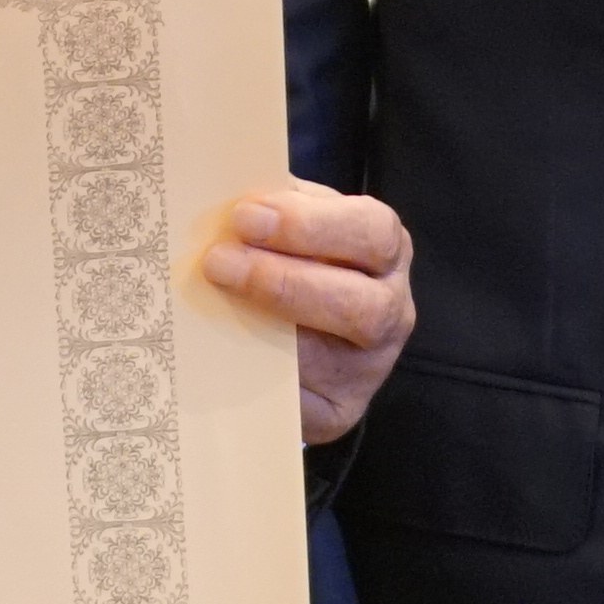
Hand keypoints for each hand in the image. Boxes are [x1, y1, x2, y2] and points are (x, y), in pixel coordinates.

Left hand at [201, 180, 414, 444]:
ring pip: (331, 359)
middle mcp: (391, 310)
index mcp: (384, 248)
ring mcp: (367, 368)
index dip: (309, 224)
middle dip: (286, 282)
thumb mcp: (295, 221)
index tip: (246, 216)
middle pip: (363, 304)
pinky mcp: (338, 410)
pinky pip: (298, 400)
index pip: (372, 231)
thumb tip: (219, 193)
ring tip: (213, 301)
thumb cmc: (296, 254)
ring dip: (265, 328)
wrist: (300, 325)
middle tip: (219, 262)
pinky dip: (256, 375)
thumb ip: (274, 208)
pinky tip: (219, 352)